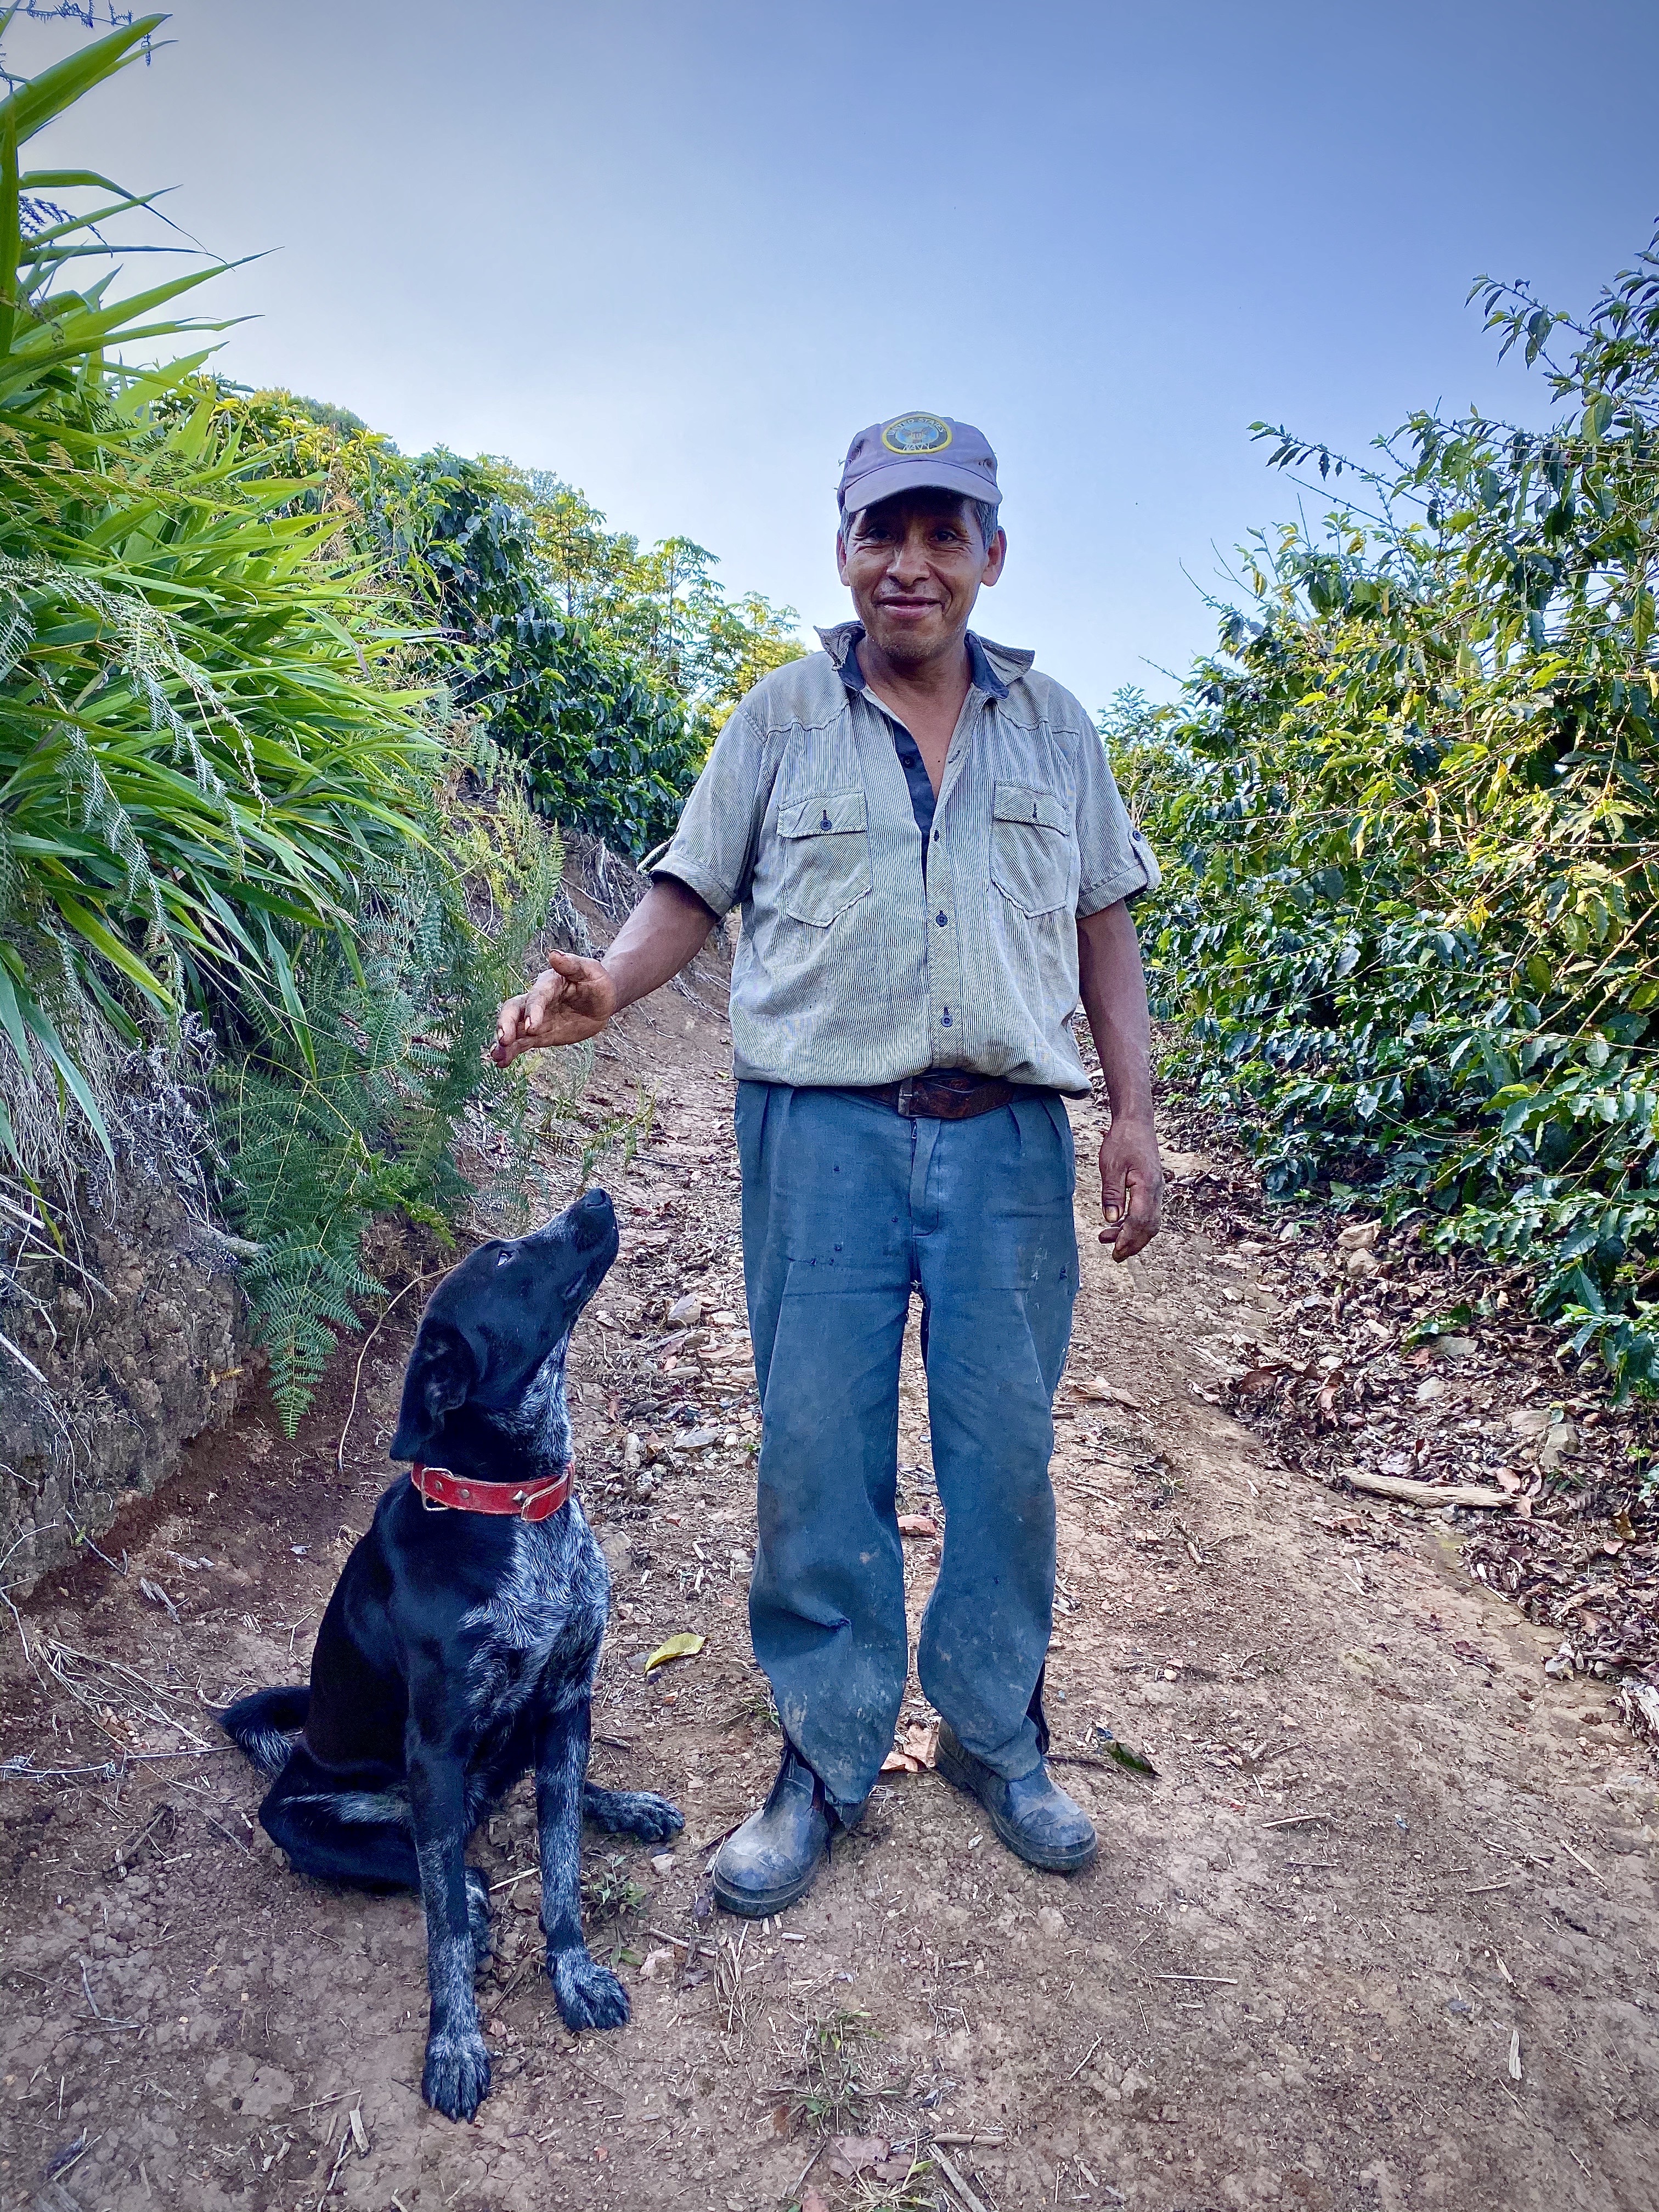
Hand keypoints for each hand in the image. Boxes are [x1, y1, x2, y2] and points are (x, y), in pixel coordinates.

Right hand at [487, 951, 616, 1065]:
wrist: (600, 1002)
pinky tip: (501, 1063)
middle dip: (507, 1023)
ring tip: (496, 1056)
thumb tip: (554, 955)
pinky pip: (521, 1043)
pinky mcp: (538, 1034)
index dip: (533, 1010)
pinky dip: (511, 1052)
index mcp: (549, 983)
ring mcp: (535, 1018)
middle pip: (514, 1009)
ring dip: (503, 1041)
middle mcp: (536, 1000)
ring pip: (514, 1028)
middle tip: (504, 1039)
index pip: (537, 996)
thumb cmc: (597, 983)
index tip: (533, 1026)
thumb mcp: (591, 971)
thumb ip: (573, 964)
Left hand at [1098, 1113, 1163, 1260]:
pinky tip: (1119, 1225)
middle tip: (1115, 1256)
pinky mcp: (1153, 1188)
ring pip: (1150, 1222)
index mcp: (1147, 1186)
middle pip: (1149, 1227)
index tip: (1115, 1251)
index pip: (1140, 1221)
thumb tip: (1111, 1219)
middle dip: (1133, 1244)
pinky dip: (1136, 1224)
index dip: (1128, 1238)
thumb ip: (1112, 1193)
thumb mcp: (1111, 1165)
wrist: (1137, 1123)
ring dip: (1133, 1235)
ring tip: (1110, 1241)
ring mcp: (1157, 1190)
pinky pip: (1148, 1213)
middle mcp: (1157, 1191)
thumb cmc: (1123, 1141)